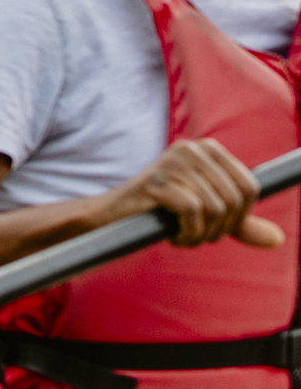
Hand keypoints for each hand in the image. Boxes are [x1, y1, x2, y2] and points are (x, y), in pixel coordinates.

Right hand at [105, 138, 281, 248]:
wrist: (111, 217)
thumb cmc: (159, 213)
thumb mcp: (207, 215)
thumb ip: (239, 223)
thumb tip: (277, 239)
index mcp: (208, 149)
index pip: (250, 187)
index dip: (240, 217)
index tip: (217, 228)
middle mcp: (192, 148)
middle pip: (234, 199)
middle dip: (221, 229)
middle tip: (197, 236)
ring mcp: (173, 162)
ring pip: (215, 208)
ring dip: (202, 234)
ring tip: (183, 236)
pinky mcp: (157, 180)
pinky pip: (193, 212)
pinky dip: (188, 233)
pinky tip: (173, 236)